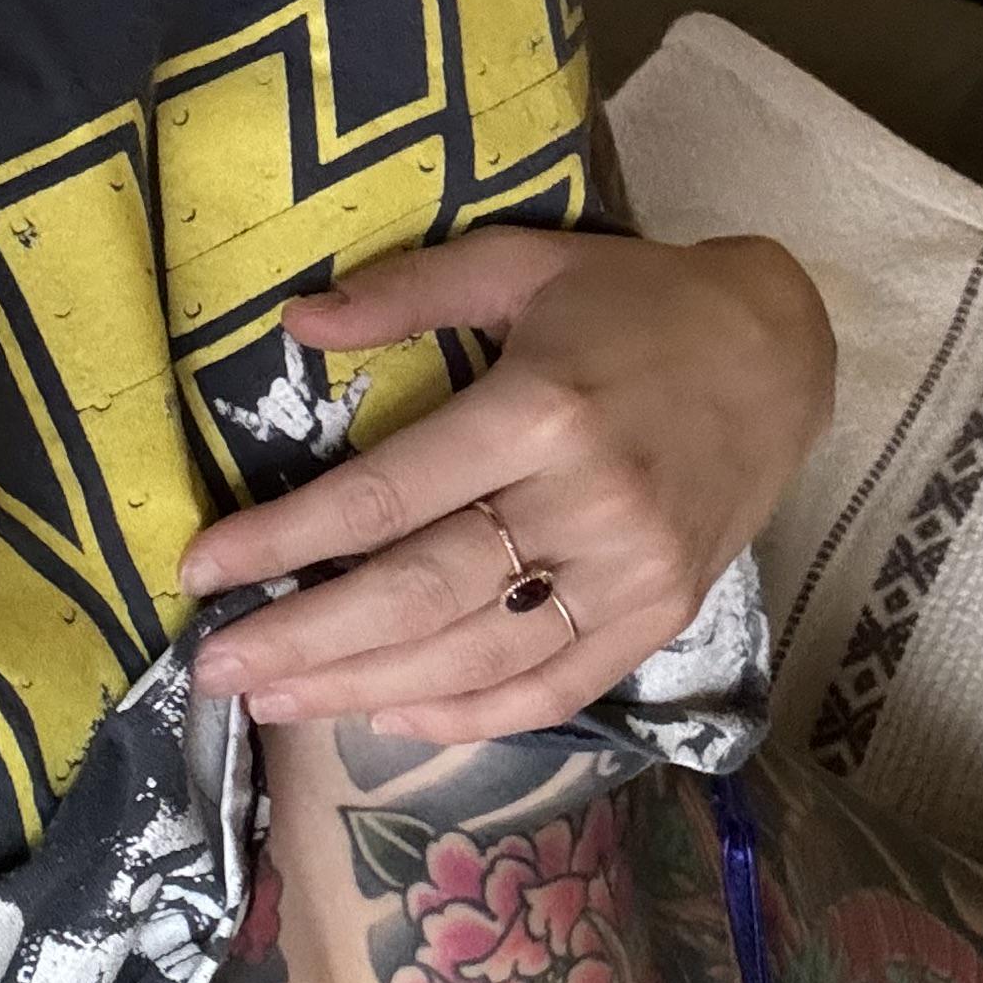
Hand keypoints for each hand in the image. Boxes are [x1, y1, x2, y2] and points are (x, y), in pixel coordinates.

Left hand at [175, 225, 833, 744]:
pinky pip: (550, 688)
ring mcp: (629, 574)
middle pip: (418, 595)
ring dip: (361, 690)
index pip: (384, 496)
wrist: (780, 352)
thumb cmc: (634, 302)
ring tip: (274, 700)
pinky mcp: (659, 617)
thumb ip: (406, 291)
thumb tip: (293, 324)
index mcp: (537, 411)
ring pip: (474, 657)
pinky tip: (389, 718)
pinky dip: (465, 717)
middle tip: (214, 670)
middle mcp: (584, 504)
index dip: (283, 541)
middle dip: (303, 639)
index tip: (202, 570)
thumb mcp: (519, 264)